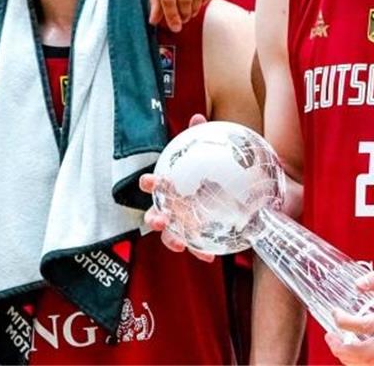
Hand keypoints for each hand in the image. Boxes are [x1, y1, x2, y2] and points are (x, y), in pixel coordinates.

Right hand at [139, 114, 214, 261]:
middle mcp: (170, 206)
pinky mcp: (194, 235)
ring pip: (170, 234)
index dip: (149, 183)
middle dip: (153, 218)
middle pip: (154, 214)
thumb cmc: (205, 168)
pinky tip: (209, 256)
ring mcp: (180, 223)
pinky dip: (199, 252)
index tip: (148, 181)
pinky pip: (195, 246)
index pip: (153, 184)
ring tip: (179, 244)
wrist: (225, 186)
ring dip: (172, 240)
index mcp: (169, 186)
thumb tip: (198, 117)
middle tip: (159, 219)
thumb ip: (198, 136)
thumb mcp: (202, 151)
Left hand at [325, 261, 373, 365]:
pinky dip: (359, 360)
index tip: (335, 312)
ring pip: (371, 363)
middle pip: (366, 354)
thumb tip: (358, 285)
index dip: (344, 321)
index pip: (366, 326)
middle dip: (342, 349)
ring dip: (349, 358)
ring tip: (336, 342)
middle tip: (329, 335)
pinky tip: (350, 346)